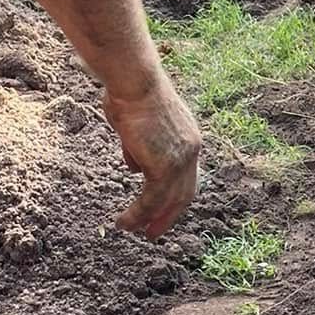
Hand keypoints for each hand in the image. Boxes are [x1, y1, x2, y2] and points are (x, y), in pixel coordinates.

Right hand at [102, 73, 201, 238]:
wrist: (134, 82)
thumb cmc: (130, 93)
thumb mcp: (136, 125)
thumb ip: (137, 148)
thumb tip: (134, 167)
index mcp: (188, 138)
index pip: (186, 174)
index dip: (173, 194)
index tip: (160, 208)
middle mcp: (191, 150)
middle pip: (184, 193)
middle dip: (168, 215)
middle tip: (154, 232)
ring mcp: (180, 160)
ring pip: (167, 201)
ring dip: (149, 219)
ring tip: (134, 231)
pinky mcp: (164, 167)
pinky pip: (151, 200)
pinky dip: (138, 214)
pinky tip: (124, 222)